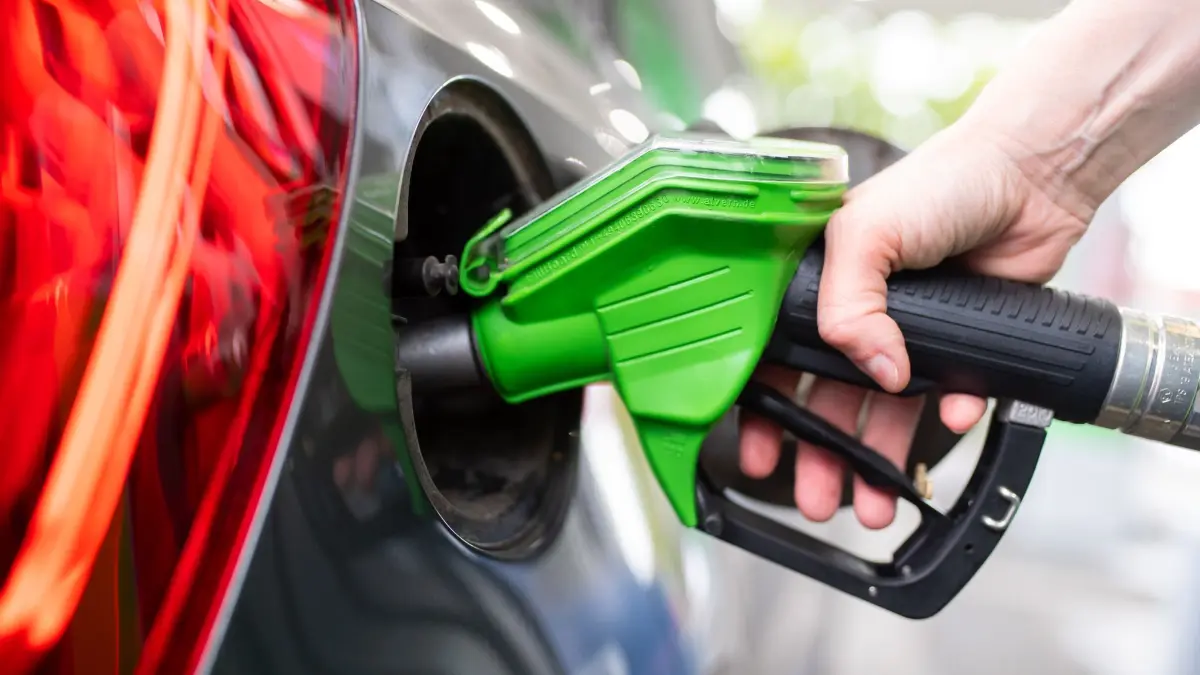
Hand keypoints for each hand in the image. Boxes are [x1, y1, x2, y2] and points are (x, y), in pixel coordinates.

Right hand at [738, 121, 1092, 529]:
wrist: (1030, 177)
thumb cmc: (941, 182)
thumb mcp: (866, 231)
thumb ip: (848, 307)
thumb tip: (876, 375)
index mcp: (814, 283)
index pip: (775, 358)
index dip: (765, 410)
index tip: (760, 454)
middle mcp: (856, 312)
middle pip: (825, 400)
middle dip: (820, 455)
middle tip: (818, 499)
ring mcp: (906, 331)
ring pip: (882, 413)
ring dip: (876, 459)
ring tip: (875, 502)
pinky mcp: (957, 344)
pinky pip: (947, 397)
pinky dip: (949, 414)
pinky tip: (951, 421)